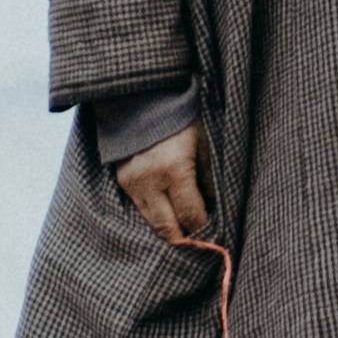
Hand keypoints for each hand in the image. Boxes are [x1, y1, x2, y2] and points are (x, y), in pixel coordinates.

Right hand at [115, 122, 214, 245]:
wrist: (144, 98)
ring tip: (187, 227)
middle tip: (201, 240)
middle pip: (168, 230)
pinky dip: (156, 214)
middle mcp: (149, 181)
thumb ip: (210, 178)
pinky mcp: (122, 182)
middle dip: (185, 239)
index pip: (191, 217)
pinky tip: (170, 210)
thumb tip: (215, 207)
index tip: (216, 235)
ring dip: (170, 229)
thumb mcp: (206, 142)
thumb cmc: (183, 117)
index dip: (204, 230)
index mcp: (175, 169)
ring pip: (152, 224)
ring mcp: (132, 183)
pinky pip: (140, 210)